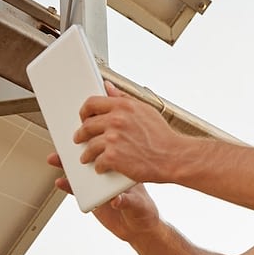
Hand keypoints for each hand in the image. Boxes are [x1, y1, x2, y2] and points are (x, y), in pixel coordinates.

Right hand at [46, 149, 161, 242]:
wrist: (139, 228)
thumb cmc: (144, 210)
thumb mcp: (138, 204)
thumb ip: (126, 202)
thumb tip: (116, 200)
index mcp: (122, 168)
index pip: (107, 151)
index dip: (96, 141)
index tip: (85, 134)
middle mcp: (108, 173)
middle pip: (91, 157)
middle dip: (77, 149)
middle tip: (64, 143)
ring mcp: (98, 184)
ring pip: (80, 171)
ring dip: (67, 165)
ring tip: (54, 159)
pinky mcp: (91, 196)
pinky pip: (76, 189)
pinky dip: (67, 185)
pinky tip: (60, 182)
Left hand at [72, 81, 188, 183]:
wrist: (173, 157)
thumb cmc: (162, 136)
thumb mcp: (145, 110)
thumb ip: (123, 98)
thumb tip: (108, 87)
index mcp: (123, 106)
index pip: (92, 103)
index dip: (84, 112)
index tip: (83, 118)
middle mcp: (116, 120)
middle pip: (87, 125)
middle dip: (81, 134)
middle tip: (80, 139)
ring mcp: (113, 139)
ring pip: (89, 146)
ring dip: (86, 153)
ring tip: (87, 157)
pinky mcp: (113, 157)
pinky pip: (97, 161)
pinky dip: (98, 166)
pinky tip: (101, 167)